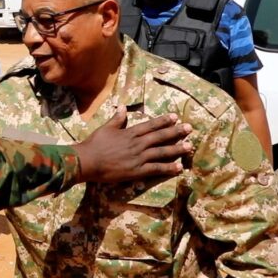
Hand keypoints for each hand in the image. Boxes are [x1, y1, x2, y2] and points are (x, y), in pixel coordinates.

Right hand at [73, 108, 191, 182]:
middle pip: (160, 137)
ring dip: (176, 149)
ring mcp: (138, 158)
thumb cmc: (94, 144)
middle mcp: (137, 144)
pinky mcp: (137, 171)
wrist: (87, 161)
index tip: (175, 117)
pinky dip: (168, 168)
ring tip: (189, 147)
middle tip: (189, 129)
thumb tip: (123, 106)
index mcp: (130, 132)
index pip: (150, 125)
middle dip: (176, 132)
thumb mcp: (106, 128)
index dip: (164, 121)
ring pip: (161, 152)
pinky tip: (179, 167)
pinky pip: (156, 169)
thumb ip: (117, 118)